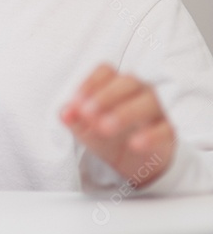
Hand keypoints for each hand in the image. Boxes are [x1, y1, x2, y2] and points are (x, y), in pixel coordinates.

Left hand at [60, 63, 174, 187]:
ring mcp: (157, 109)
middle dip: (106, 96)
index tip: (76, 102)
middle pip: (128, 82)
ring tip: (104, 128)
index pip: (105, 71)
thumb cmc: (106, 134)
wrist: (132, 162)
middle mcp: (139, 90)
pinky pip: (166, 128)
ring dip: (125, 112)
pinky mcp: (169, 131)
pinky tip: (135, 144)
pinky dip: (151, 135)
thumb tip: (64, 113)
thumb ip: (74, 118)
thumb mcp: (85, 128)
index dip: (90, 83)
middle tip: (88, 114)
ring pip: (149, 101)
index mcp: (115, 84)